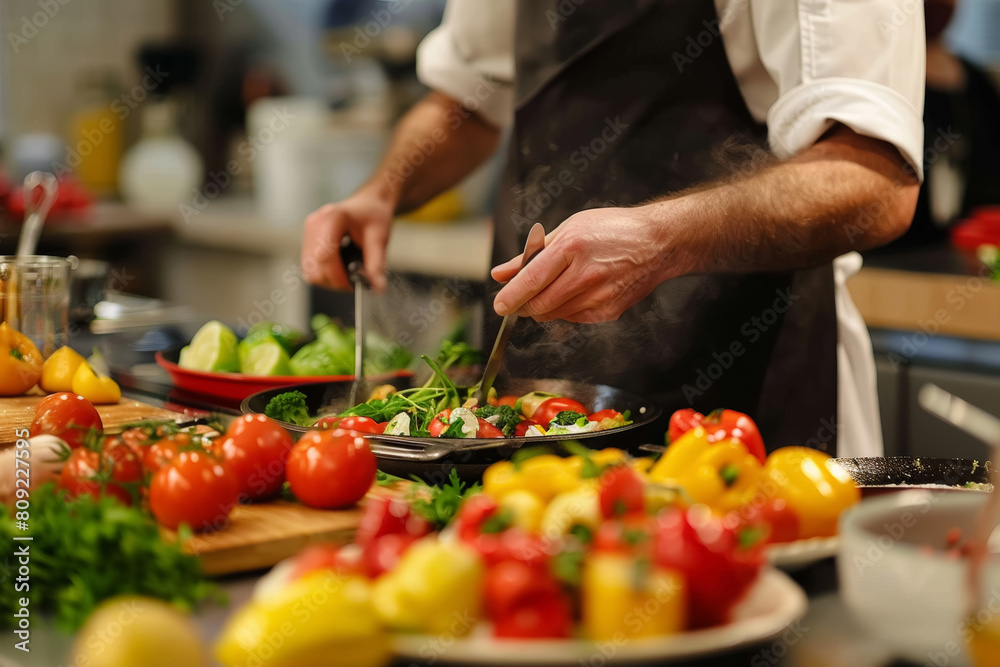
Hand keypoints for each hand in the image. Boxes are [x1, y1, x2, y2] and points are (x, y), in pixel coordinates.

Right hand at [301, 189, 393, 291]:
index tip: (352, 285)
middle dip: (333, 281)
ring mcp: (309, 230)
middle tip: (352, 283)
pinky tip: (339, 269)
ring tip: (346, 276)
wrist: (368, 203)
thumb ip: (376, 263)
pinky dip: (323, 274)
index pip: (324, 255)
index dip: (337, 276)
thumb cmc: (374, 215)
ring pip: (309, 270)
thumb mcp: (380, 238)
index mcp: (333, 218)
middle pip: (314, 266)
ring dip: (328, 280)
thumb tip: (377, 287)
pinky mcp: (307, 238)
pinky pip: (309, 266)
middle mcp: (315, 223)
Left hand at [491, 206, 681, 322]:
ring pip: (554, 314)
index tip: (499, 306)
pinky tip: (575, 292)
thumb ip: (530, 256)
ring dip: (543, 307)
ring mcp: (599, 296)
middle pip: (539, 304)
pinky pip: (573, 318)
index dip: (510, 297)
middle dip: (523, 306)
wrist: (657, 243)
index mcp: (572, 247)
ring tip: (553, 287)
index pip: (531, 281)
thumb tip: (501, 274)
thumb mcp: (567, 230)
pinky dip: (564, 310)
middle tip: (518, 299)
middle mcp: (586, 274)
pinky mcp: (609, 311)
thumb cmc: (612, 230)